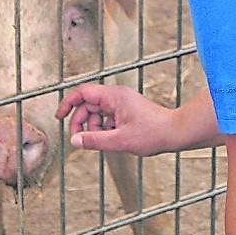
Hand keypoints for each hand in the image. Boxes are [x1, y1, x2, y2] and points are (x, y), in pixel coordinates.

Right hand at [55, 83, 179, 155]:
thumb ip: (94, 140)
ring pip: (97, 112)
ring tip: (103, 141)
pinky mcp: (126, 110)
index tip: (59, 116)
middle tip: (80, 139)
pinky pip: (107, 117)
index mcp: (113, 96)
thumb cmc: (154, 133)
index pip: (82, 93)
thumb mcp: (120, 140)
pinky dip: (104, 128)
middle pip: (87, 104)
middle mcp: (116, 96)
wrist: (176, 132)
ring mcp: (122, 103)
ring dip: (94, 127)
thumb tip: (75, 140)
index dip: (68, 104)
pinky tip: (113, 139)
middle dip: (81, 121)